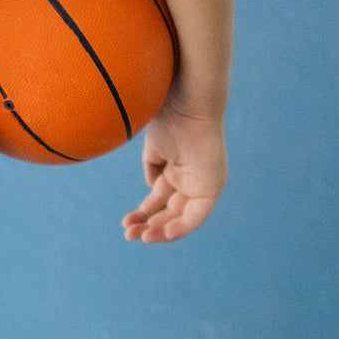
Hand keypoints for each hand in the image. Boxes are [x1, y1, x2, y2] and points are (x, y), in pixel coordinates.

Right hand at [122, 105, 226, 242]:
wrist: (185, 102)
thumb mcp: (155, 148)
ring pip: (181, 218)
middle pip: (170, 211)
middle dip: (148, 224)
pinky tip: (161, 233)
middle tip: (128, 233)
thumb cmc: (169, 116)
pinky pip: (196, 216)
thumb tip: (152, 189)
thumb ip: (153, 169)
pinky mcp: (212, 187)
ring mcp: (202, 184)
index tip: (126, 221)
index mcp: (177, 168)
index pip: (162, 198)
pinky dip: (180, 227)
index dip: (144, 212)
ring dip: (160, 230)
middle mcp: (191, 179)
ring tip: (138, 236)